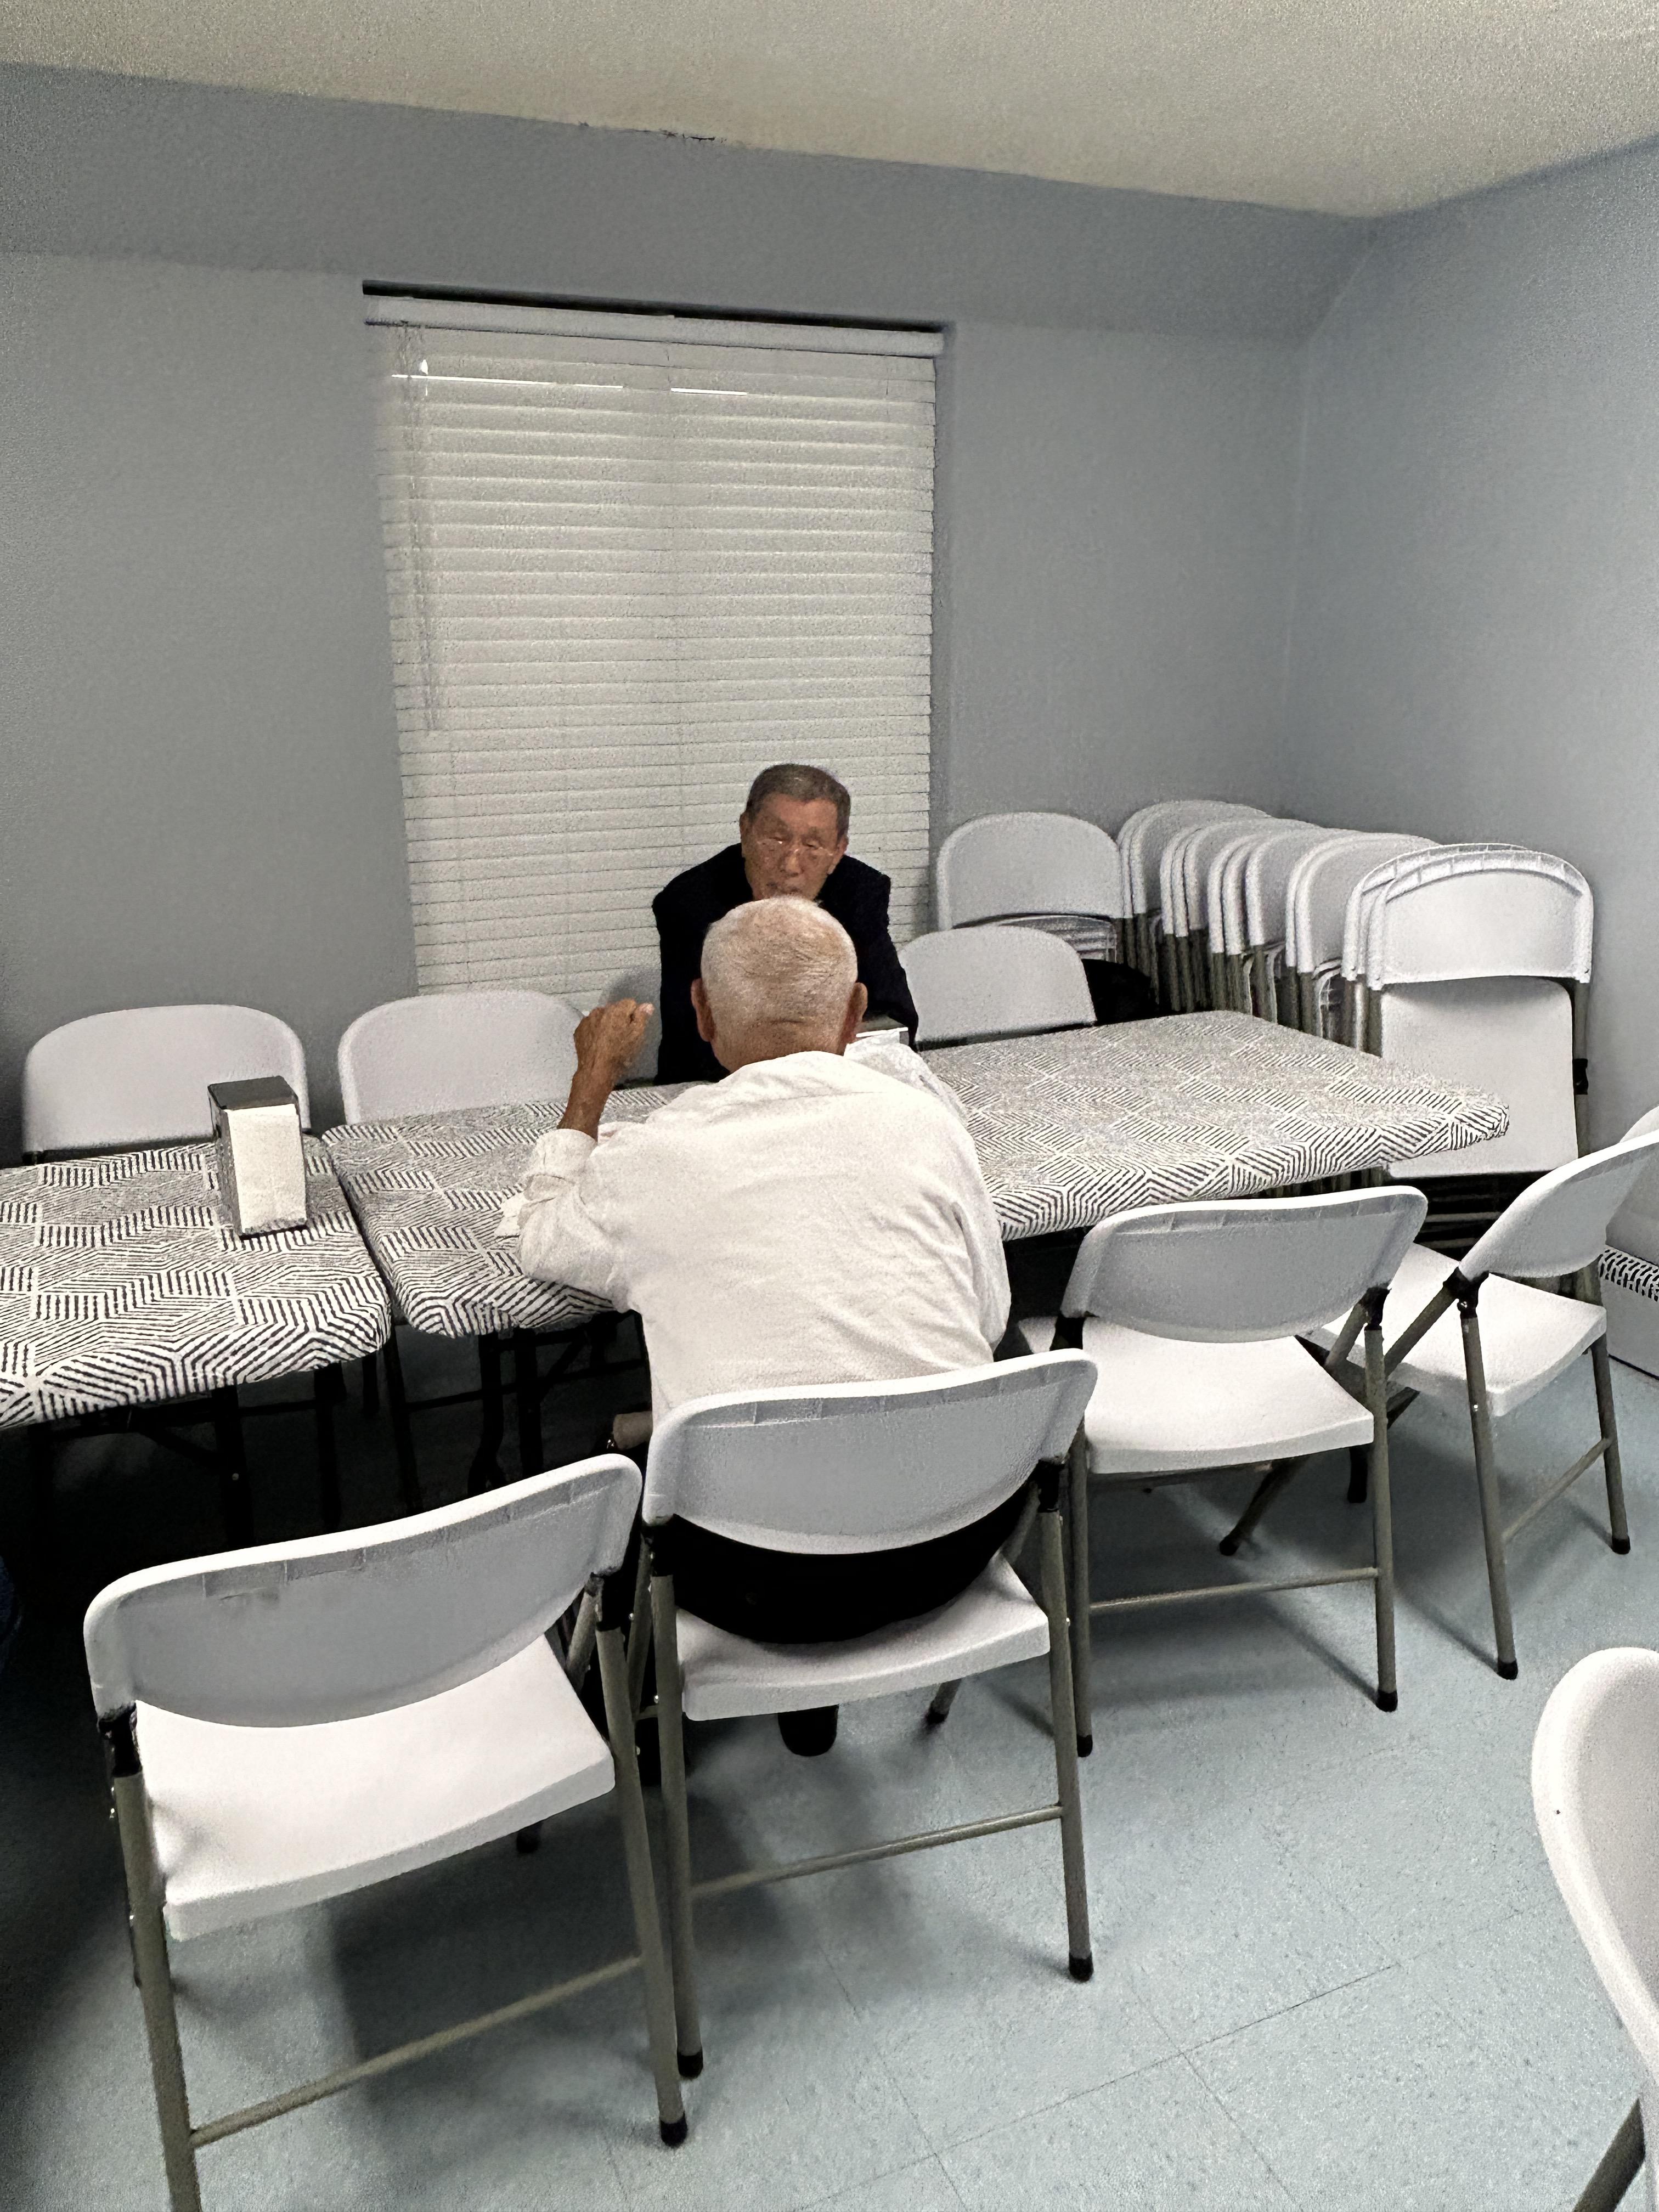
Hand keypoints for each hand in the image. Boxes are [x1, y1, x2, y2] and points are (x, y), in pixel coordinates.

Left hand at [562, 999, 653, 1136]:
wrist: (596, 1070)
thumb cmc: (620, 1054)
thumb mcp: (637, 1037)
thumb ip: (642, 1018)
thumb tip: (647, 1005)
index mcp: (616, 1009)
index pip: (630, 1003)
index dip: (634, 1016)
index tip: (632, 1029)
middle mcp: (600, 1010)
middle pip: (614, 1009)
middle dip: (619, 1019)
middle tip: (621, 1036)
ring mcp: (587, 1020)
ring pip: (601, 1017)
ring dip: (606, 1024)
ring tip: (608, 1041)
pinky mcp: (579, 1030)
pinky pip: (590, 1026)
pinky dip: (594, 1031)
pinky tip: (598, 1044)